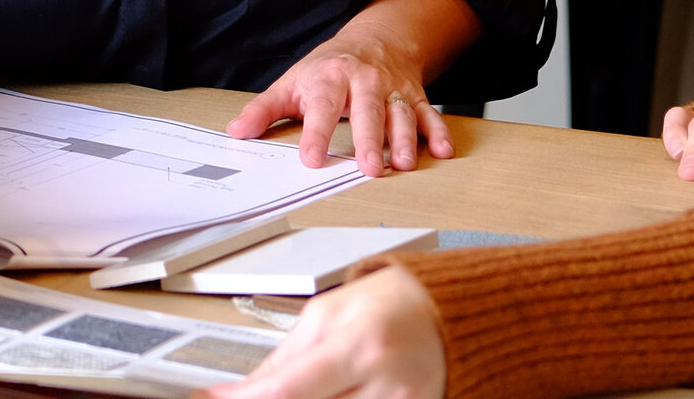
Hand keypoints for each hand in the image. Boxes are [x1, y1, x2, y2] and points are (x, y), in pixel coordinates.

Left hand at [204, 264, 445, 398]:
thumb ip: (283, 359)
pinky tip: (335, 394)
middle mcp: (382, 385)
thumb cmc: (391, 303)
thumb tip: (241, 391)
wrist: (452, 315)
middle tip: (261, 393)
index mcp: (356, 345)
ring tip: (313, 384)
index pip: (284, 392)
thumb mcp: (327, 314)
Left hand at [224, 0, 473, 176]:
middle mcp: (364, 82)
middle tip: (369, 169)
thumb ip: (265, 110)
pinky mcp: (415, 97)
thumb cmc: (327, 68)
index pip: (322, 106)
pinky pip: (429, 113)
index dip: (316, 132)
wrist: (375, 38)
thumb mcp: (293, 82)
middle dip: (370, 139)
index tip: (311, 159)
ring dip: (405, 138)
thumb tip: (236, 132)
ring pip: (401, 114)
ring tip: (404, 164)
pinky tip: (443, 150)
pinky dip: (438, 131)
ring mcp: (392, 90)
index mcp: (329, 78)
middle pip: (368, 110)